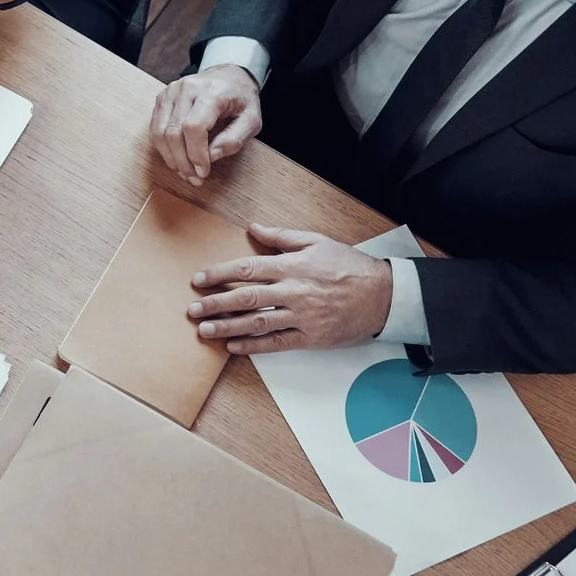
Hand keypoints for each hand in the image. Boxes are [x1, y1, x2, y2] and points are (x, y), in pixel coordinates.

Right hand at [150, 63, 263, 181]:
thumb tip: (210, 158)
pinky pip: (155, 128)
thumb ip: (233, 140)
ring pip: (159, 132)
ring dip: (170, 158)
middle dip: (182, 161)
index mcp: (212, 92)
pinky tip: (176, 158)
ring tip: (184, 172)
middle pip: (174, 132)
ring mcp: (170, 92)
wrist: (228, 75)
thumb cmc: (241, 99)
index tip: (204, 172)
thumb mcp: (251, 120)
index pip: (194, 127)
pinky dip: (164, 148)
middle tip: (193, 178)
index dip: (196, 154)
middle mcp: (187, 88)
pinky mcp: (162, 98)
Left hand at [188, 224, 392, 354]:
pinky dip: (253, 346)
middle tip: (192, 309)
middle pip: (246, 297)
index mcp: (292, 266)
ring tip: (204, 330)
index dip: (219, 274)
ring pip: (257, 322)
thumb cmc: (349, 266)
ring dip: (227, 327)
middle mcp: (293, 291)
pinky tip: (234, 347)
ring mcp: (301, 317)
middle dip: (215, 303)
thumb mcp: (317, 242)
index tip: (198, 279)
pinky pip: (277, 343)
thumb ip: (281, 237)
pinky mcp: (310, 337)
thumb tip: (253, 228)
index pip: (247, 268)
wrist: (383, 295)